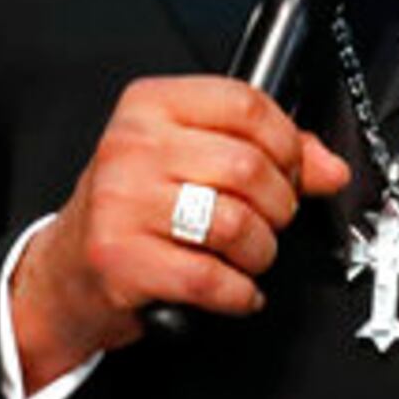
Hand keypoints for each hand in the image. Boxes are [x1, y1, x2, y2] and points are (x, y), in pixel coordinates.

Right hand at [7, 77, 349, 387]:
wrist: (69, 270)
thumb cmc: (134, 208)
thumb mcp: (188, 158)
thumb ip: (264, 152)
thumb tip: (329, 168)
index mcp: (149, 106)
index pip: (245, 104)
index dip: (287, 143)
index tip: (292, 170)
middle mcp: (131, 147)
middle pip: (247, 166)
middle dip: (279, 205)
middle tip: (270, 221)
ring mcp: (121, 203)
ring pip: (234, 223)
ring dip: (259, 252)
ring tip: (248, 256)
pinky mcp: (121, 260)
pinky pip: (211, 279)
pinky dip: (239, 293)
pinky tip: (234, 289)